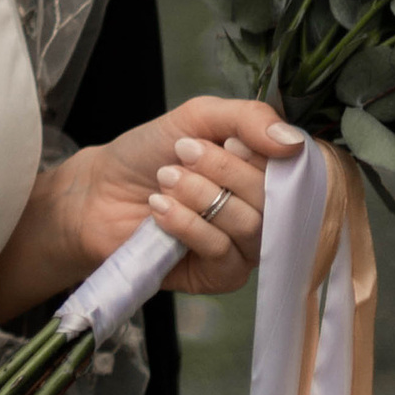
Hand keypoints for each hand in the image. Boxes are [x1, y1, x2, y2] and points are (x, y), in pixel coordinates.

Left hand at [17, 94, 302, 315]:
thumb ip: (248, 118)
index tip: (223, 139)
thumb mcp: (197, 118)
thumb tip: (293, 142)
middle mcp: (265, 211)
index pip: (295, 167)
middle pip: (274, 197)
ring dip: (200, 195)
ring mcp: (247, 246)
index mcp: (266, 172)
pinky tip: (160, 210)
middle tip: (181, 155)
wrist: (99, 191)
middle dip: (221, 170)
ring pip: (251, 225)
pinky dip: (189, 225)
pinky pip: (224, 254)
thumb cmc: (149, 154)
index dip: (259, 153)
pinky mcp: (222, 276)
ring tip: (165, 180)